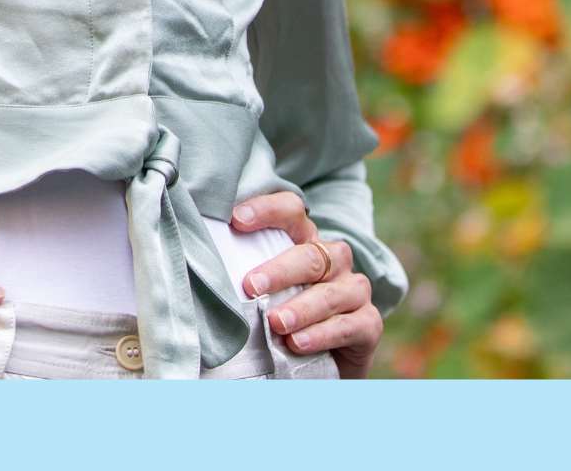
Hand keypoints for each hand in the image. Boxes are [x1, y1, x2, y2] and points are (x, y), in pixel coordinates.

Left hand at [231, 190, 382, 379]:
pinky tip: (298, 342)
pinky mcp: (370, 323)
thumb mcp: (267, 290)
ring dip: (301, 307)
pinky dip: (322, 333)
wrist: (326, 361)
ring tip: (275, 322)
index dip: (266, 210)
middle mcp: (335, 259)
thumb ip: (246, 270)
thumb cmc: (286, 314)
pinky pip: (350, 325)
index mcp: (307, 241)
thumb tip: (201, 259)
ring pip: (330, 291)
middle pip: (310, 255)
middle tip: (251, 286)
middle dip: (278, 270)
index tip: (235, 219)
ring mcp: (355, 290)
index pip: (292, 211)